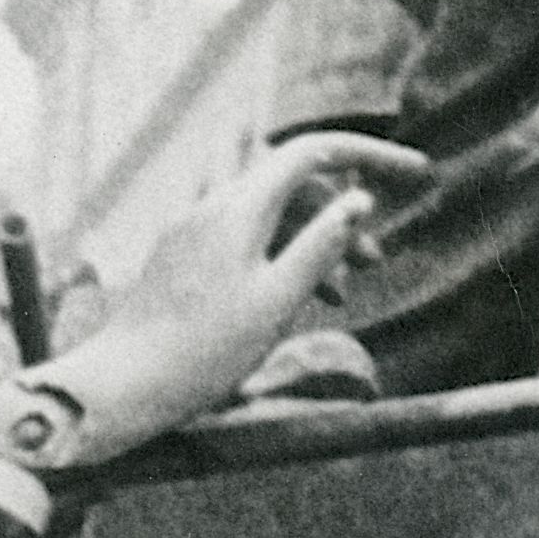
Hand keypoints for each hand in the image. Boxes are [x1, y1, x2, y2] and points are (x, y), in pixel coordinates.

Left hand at [48, 131, 433, 458]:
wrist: (121, 387)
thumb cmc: (205, 350)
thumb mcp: (280, 299)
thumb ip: (324, 244)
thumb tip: (358, 199)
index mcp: (239, 208)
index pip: (314, 151)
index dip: (369, 155)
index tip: (417, 174)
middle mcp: (210, 208)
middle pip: (292, 186)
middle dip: (339, 215)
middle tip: (377, 263)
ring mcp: (190, 233)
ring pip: (267, 219)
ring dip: (309, 244)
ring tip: (343, 293)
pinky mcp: (178, 260)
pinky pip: (239, 243)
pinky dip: (274, 261)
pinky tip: (291, 302)